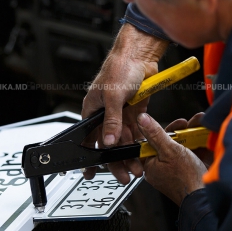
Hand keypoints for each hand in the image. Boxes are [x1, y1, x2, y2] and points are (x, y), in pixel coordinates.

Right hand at [82, 24, 168, 183]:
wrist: (140, 55)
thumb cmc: (119, 68)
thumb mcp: (113, 96)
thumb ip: (111, 120)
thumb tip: (108, 141)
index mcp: (93, 109)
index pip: (90, 137)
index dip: (91, 155)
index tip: (90, 172)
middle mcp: (106, 113)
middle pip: (109, 143)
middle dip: (115, 160)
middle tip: (123, 175)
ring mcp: (121, 113)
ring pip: (124, 139)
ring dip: (129, 154)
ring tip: (137, 167)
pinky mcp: (135, 111)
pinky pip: (136, 131)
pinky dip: (139, 142)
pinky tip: (142, 153)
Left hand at [137, 113, 206, 205]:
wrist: (206, 197)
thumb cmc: (186, 180)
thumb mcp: (169, 151)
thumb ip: (155, 134)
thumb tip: (142, 120)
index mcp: (152, 166)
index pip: (154, 142)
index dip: (166, 130)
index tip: (177, 124)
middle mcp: (164, 168)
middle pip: (171, 142)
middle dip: (183, 131)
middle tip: (190, 124)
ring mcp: (179, 169)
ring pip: (185, 145)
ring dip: (194, 133)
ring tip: (201, 124)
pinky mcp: (194, 170)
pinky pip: (195, 152)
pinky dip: (201, 142)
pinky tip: (207, 134)